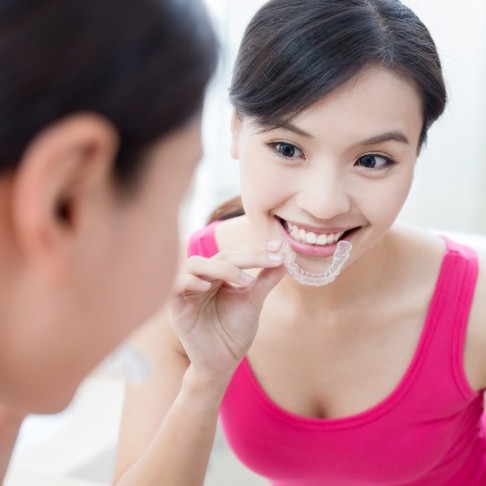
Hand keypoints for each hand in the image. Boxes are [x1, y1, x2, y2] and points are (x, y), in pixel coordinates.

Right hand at [168, 241, 284, 383]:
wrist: (222, 363)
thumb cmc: (235, 332)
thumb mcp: (253, 302)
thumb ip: (265, 280)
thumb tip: (285, 259)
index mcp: (218, 275)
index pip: (235, 253)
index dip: (256, 249)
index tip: (279, 247)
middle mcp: (202, 278)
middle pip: (220, 256)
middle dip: (248, 256)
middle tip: (272, 261)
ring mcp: (187, 291)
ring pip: (195, 264)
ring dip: (222, 267)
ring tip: (245, 281)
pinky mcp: (175, 307)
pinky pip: (175, 286)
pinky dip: (191, 282)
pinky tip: (208, 287)